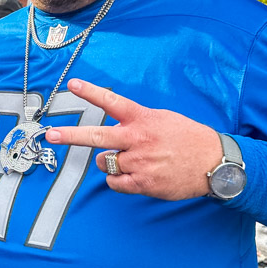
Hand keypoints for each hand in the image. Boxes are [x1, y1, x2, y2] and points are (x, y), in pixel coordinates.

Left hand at [44, 79, 223, 200]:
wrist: (215, 163)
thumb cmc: (187, 138)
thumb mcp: (162, 119)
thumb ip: (136, 122)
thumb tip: (112, 130)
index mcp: (143, 119)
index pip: (112, 102)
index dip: (91, 92)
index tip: (73, 84)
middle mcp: (138, 140)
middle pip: (97, 137)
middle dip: (71, 135)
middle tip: (51, 134)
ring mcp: (139, 163)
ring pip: (104, 162)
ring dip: (109, 161)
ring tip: (130, 159)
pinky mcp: (143, 183)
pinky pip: (113, 182)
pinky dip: (116, 179)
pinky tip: (132, 175)